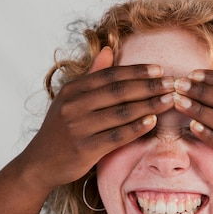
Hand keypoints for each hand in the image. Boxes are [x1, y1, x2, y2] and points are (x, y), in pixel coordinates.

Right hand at [17, 47, 174, 191]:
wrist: (40, 163)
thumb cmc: (60, 130)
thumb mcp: (69, 99)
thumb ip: (91, 76)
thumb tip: (108, 50)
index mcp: (72, 90)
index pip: (110, 75)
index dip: (136, 71)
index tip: (159, 70)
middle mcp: (74, 106)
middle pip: (119, 92)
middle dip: (149, 86)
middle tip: (172, 84)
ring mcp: (78, 128)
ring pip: (121, 113)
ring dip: (149, 106)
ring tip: (169, 101)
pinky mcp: (84, 149)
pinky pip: (116, 136)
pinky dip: (136, 128)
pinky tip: (153, 122)